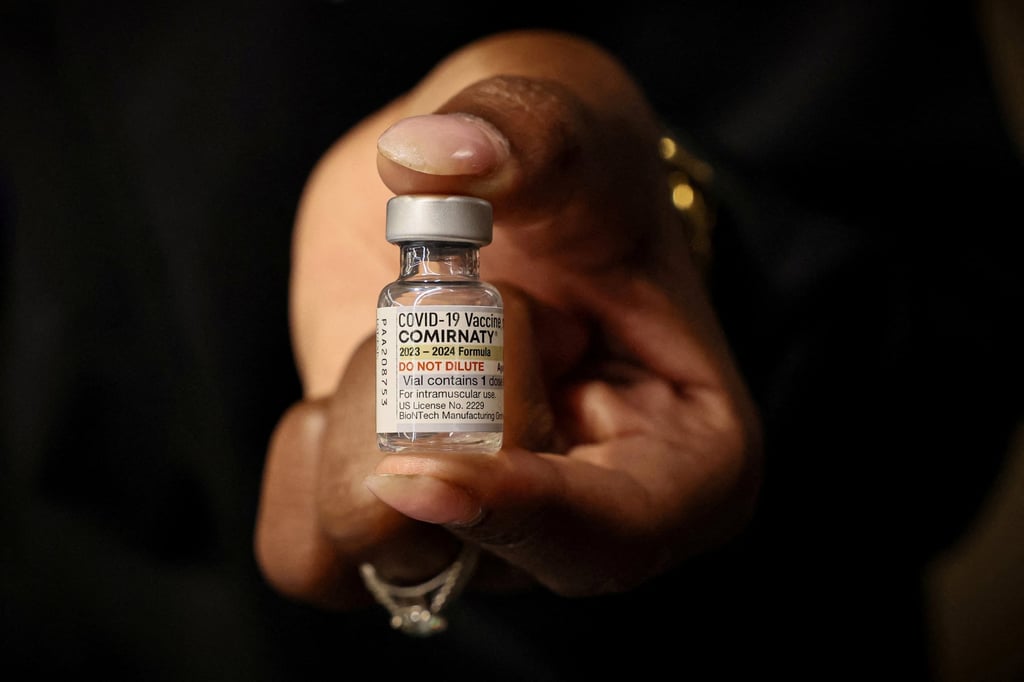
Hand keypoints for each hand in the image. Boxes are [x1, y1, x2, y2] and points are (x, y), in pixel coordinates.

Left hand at [254, 29, 761, 607]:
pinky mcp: (406, 521)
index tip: (422, 466)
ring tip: (401, 334)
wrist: (504, 198)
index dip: (518, 514)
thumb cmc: (580, 180)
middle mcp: (583, 525)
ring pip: (377, 552)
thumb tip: (426, 156)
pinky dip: (303, 461)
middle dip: (417, 423)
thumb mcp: (577, 133)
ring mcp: (489, 534)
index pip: (613, 540)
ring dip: (356, 424)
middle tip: (436, 291)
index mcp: (684, 465)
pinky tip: (348, 381)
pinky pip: (312, 551)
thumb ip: (528, 136)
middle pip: (474, 555)